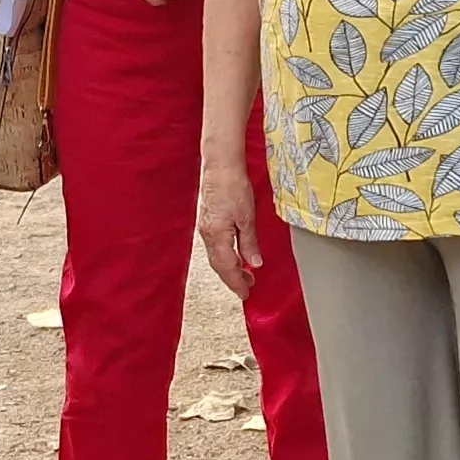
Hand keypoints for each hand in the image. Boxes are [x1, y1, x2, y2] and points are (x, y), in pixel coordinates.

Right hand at [197, 163, 264, 298]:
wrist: (220, 166)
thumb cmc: (233, 187)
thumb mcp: (247, 218)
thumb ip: (249, 243)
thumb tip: (254, 264)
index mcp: (217, 236)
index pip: (227, 267)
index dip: (237, 283)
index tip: (246, 294)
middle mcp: (207, 235)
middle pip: (219, 265)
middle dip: (233, 278)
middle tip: (248, 288)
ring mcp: (205, 228)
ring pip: (216, 257)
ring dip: (230, 268)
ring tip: (246, 274)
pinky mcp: (208, 221)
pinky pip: (215, 246)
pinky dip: (225, 256)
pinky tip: (235, 255)